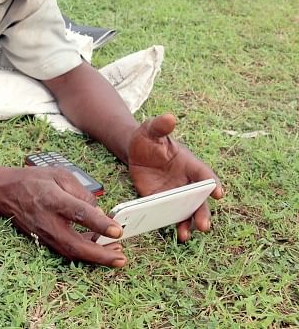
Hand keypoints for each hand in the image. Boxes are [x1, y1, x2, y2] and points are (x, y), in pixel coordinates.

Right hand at [0, 166, 126, 266]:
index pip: (79, 213)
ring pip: (71, 252)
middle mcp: (47, 220)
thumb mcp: (59, 175)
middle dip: (100, 255)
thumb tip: (98, 212)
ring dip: (95, 258)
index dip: (99, 224)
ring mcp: (44, 233)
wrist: (4, 192)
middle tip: (121, 257)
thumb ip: (81, 191)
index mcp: (52, 199)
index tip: (117, 230)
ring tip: (116, 256)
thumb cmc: (33, 180)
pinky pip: (66, 250)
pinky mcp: (44, 240)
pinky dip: (84, 254)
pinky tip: (98, 249)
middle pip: (75, 244)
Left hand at [127, 113, 223, 240]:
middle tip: (204, 225)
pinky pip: (171, 215)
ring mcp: (177, 194)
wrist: (134, 150)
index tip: (218, 193)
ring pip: (188, 211)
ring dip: (189, 223)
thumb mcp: (151, 130)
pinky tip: (176, 235)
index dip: (212, 184)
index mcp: (190, 164)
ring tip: (185, 235)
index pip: (205, 175)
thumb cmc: (148, 138)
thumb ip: (160, 126)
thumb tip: (169, 118)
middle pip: (200, 199)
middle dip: (202, 212)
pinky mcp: (163, 202)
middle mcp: (188, 182)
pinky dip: (174, 225)